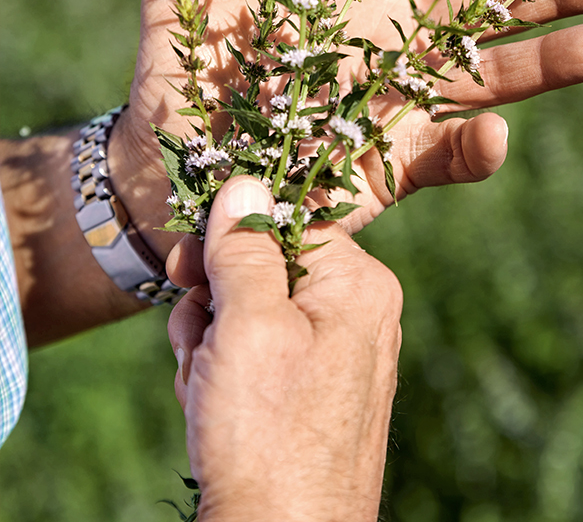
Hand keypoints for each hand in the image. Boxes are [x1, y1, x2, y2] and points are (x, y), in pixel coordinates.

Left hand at [109, 0, 582, 248]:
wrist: (166, 179)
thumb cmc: (174, 86)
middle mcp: (384, 49)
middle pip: (481, 13)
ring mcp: (392, 111)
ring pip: (483, 82)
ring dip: (544, 65)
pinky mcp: (386, 171)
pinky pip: (444, 159)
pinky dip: (475, 150)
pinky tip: (497, 134)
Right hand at [167, 176, 401, 520]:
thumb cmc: (267, 432)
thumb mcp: (248, 324)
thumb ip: (245, 248)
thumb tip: (244, 183)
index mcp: (357, 285)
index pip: (288, 221)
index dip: (232, 236)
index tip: (190, 261)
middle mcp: (355, 313)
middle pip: (265, 265)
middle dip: (216, 297)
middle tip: (197, 334)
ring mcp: (334, 351)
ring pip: (252, 308)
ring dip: (212, 337)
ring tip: (204, 381)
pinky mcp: (310, 385)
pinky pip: (257, 348)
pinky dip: (223, 366)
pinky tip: (212, 401)